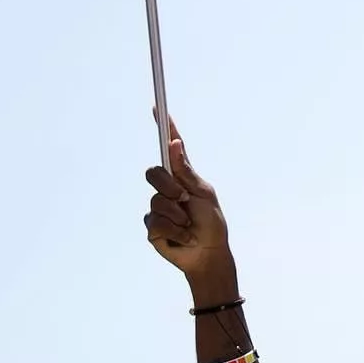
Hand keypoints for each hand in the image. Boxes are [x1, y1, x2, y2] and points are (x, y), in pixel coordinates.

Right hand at [144, 123, 235, 290]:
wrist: (208, 254)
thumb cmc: (211, 223)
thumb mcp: (203, 195)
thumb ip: (186, 172)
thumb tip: (174, 144)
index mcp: (183, 176)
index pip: (171, 148)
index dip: (164, 128)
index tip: (157, 108)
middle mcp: (168, 188)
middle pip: (154, 173)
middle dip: (170, 187)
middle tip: (185, 201)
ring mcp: (158, 207)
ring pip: (156, 201)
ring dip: (177, 215)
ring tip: (189, 224)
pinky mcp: (152, 226)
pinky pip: (155, 222)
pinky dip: (173, 230)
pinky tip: (182, 236)